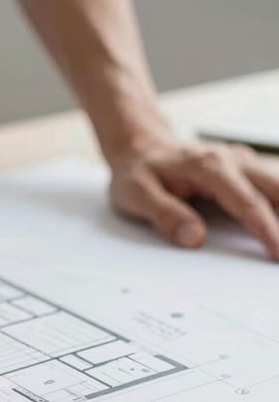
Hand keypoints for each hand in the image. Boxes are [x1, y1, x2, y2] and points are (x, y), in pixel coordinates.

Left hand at [109, 137, 278, 259]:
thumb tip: (195, 238)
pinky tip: (278, 229)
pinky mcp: (245, 169)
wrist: (139, 148)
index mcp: (208, 167)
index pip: (247, 202)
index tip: (278, 254)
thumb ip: (165, 214)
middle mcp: (232, 160)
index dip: (266, 230)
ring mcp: (242, 163)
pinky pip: (273, 187)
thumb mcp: (136, 193)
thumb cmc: (137, 172)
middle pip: (277, 191)